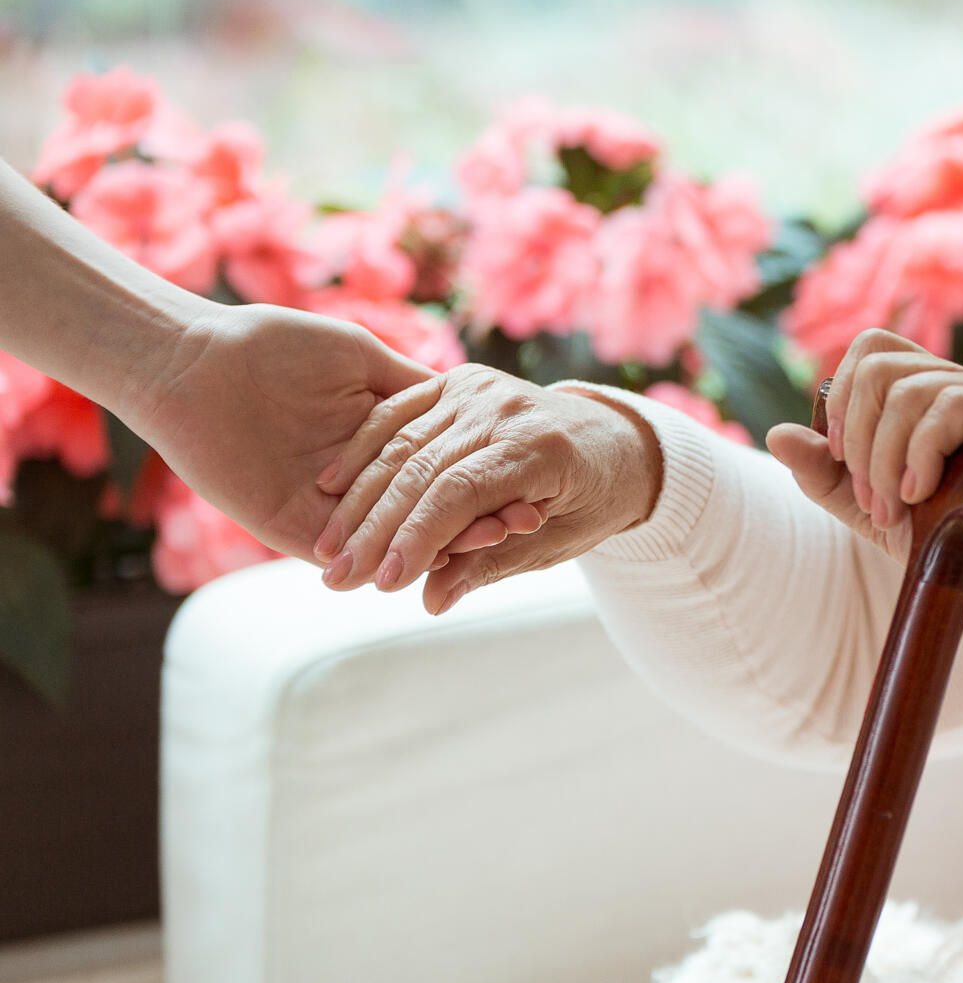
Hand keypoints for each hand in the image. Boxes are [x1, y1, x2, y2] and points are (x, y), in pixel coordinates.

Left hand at [124, 303, 516, 560]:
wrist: (197, 362)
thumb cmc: (275, 345)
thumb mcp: (363, 359)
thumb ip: (411, 387)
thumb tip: (463, 397)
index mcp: (374, 441)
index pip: (443, 469)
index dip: (487, 475)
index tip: (535, 476)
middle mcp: (358, 483)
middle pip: (433, 509)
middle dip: (486, 515)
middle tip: (536, 518)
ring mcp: (330, 512)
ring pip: (406, 535)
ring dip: (458, 538)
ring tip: (511, 532)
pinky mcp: (297, 531)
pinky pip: (364, 548)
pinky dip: (409, 549)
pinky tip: (454, 543)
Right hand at [313, 365, 663, 613]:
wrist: (615, 440)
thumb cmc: (591, 501)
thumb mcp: (558, 543)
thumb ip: (493, 564)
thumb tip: (432, 601)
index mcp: (541, 448)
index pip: (461, 493)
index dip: (417, 537)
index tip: (381, 583)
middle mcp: (507, 408)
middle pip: (423, 469)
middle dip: (375, 529)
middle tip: (337, 578)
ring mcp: (479, 387)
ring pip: (401, 444)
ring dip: (358, 499)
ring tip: (328, 550)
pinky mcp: (458, 381)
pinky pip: (398, 414)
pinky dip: (363, 450)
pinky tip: (330, 488)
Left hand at [764, 329, 962, 633]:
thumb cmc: (954, 547)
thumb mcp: (874, 510)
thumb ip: (827, 475)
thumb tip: (776, 435)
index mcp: (938, 393)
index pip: (875, 349)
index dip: (843, 396)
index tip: (841, 459)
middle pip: (882, 364)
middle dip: (857, 435)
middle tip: (869, 497)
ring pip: (910, 390)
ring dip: (884, 458)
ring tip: (894, 508)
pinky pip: (950, 407)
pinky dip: (918, 454)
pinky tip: (919, 494)